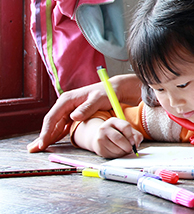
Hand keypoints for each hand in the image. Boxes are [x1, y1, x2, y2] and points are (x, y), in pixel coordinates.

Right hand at [27, 74, 141, 152]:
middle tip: (34, 149)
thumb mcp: (98, 99)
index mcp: (68, 99)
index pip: (53, 117)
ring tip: (38, 148)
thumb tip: (73, 117)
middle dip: (43, 135)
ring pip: (55, 125)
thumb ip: (87, 108)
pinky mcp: (73, 114)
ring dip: (47, 136)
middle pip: (51, 122)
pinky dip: (56, 134)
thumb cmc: (107, 93)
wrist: (114, 89)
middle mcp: (65, 104)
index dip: (47, 131)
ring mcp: (68, 109)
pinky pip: (62, 126)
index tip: (43, 142)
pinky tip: (52, 142)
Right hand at [88, 118, 143, 158]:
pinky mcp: (99, 149)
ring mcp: (100, 138)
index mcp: (113, 121)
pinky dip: (118, 155)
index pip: (125, 127)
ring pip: (116, 148)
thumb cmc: (119, 134)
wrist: (102, 138)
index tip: (133, 142)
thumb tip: (136, 145)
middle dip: (127, 146)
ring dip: (123, 152)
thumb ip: (136, 136)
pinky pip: (112, 155)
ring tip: (124, 150)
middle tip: (130, 149)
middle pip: (119, 138)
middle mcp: (104, 128)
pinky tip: (117, 152)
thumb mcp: (128, 131)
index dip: (131, 136)